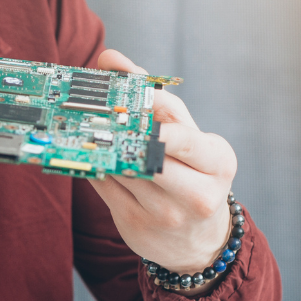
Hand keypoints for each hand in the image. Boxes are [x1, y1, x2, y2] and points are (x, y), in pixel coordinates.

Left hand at [89, 50, 236, 294]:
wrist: (198, 241)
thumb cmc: (192, 175)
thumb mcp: (188, 138)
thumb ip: (155, 99)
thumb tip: (110, 59)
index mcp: (217, 163)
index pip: (186, 135)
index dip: (157, 114)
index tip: (135, 97)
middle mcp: (197, 192)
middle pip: (152, 152)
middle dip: (124, 130)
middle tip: (96, 107)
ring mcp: (165, 213)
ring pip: (124, 169)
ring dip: (103, 145)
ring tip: (83, 122)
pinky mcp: (135, 225)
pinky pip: (105, 187)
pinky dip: (94, 165)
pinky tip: (85, 150)